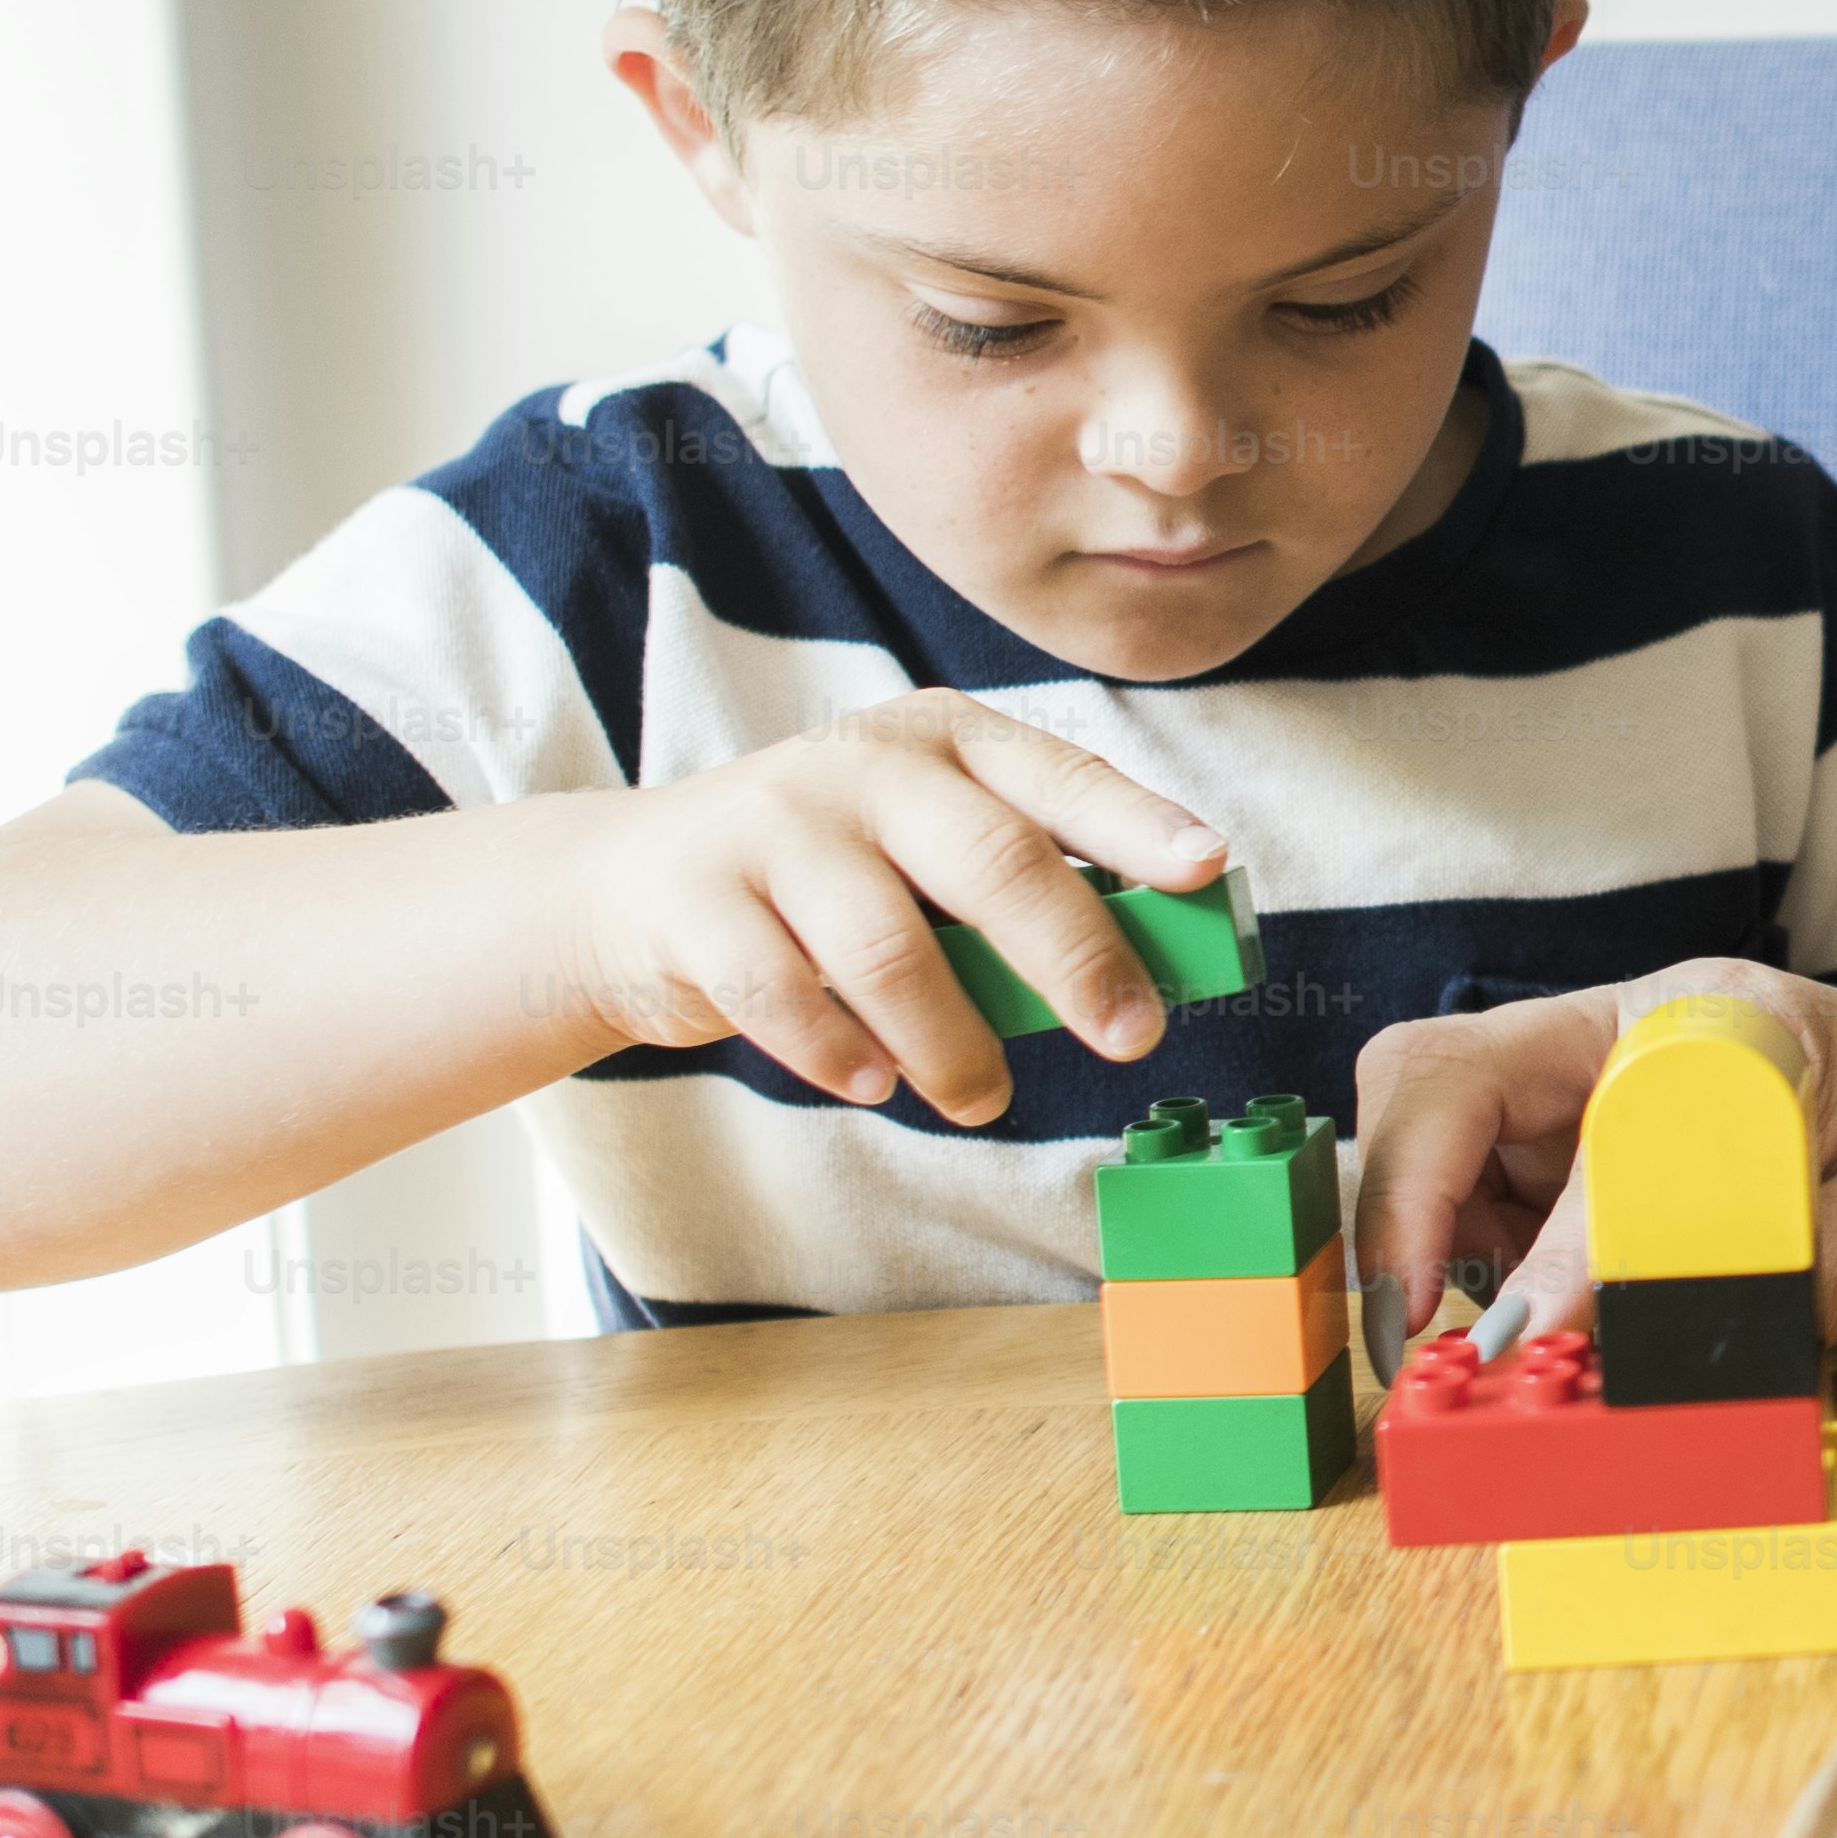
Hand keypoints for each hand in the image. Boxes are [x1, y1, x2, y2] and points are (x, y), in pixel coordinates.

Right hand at [563, 689, 1230, 1122]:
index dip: (1137, 824)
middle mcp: (864, 766)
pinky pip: (783, 994)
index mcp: (944, 740)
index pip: (1061, 777)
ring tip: (982, 1097)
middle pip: (993, 860)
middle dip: (1075, 956)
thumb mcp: (925, 857)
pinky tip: (872, 1083)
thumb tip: (1144, 975)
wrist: (630, 887)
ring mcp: (773, 826)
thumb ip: (1017, 896)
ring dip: (952, 1041)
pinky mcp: (696, 901)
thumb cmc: (825, 883)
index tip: (1206, 868)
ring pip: (890, 945)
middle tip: (1129, 1036)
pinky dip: (839, 1051)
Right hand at [1349, 956, 1836, 1350]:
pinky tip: (1550, 1332)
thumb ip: (1718, 1281)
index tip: (1458, 1333)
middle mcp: (1618, 1035)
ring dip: (1439, 1255)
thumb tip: (1560, 1343)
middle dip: (1394, 1218)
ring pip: (1444, 1151)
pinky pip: (1500, 1205)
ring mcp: (1602, 1091)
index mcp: (1685, 1018)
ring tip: (1499, 1362)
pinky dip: (1494, 1276)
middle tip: (1421, 1358)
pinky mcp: (1605, 1152)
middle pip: (1426, 1089)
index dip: (1433, 1207)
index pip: (1487, 1083)